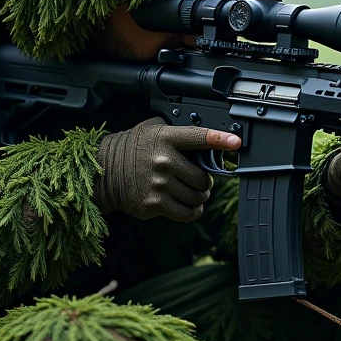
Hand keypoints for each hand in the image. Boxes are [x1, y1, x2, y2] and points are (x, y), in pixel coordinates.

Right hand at [95, 117, 241, 221]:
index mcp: (166, 138)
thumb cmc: (133, 148)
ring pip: (197, 196)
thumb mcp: (153, 128)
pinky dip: (193, 211)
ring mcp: (158, 184)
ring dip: (200, 197)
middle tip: (200, 180)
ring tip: (194, 192)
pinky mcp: (154, 204)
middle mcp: (163, 161)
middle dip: (206, 181)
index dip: (219, 140)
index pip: (198, 138)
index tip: (235, 143)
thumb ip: (178, 132)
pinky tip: (190, 206)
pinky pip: (186, 213)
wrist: (105, 170)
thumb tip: (208, 139)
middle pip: (203, 177)